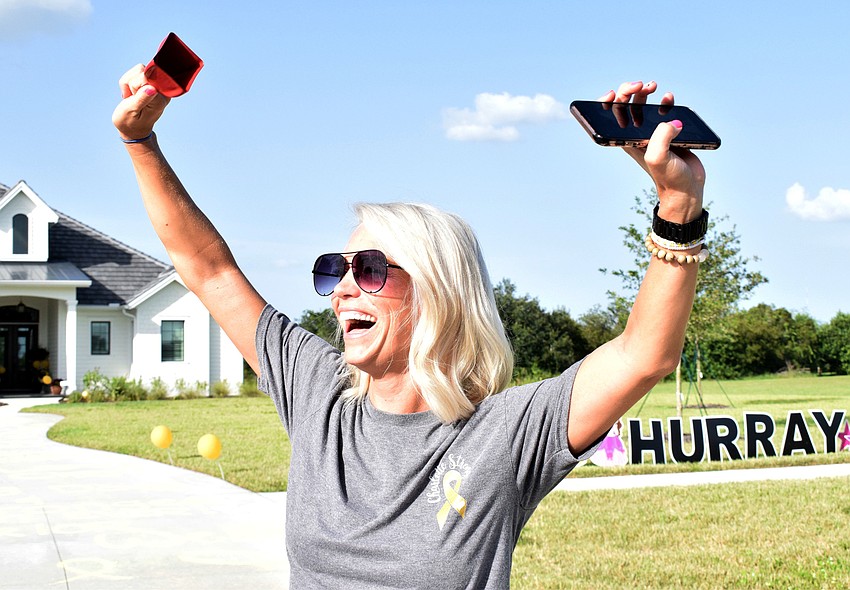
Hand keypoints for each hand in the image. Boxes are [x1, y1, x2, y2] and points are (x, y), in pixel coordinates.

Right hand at [111, 64, 170, 141]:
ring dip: (129, 82)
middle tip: (132, 98)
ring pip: (139, 69)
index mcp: (159, 100)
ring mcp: (158, 86)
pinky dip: (130, 81)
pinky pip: (137, 71)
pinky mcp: (152, 83)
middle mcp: (163, 92)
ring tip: (132, 97)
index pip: (146, 78)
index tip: (134, 98)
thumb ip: (141, 99)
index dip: (134, 85)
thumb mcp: (132, 111)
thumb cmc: (131, 122)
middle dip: (131, 83)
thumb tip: (152, 88)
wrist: (133, 128)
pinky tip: (132, 93)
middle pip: (142, 70)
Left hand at [599, 81, 704, 221]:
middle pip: (625, 106)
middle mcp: (635, 135)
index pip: (608, 119)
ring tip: (654, 87)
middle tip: (641, 86)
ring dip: (645, 93)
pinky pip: (662, 111)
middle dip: (630, 91)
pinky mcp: (667, 132)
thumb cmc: (668, 178)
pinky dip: (664, 102)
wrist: (686, 189)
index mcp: (626, 140)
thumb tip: (671, 122)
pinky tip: (668, 98)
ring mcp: (651, 133)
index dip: (607, 102)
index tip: (615, 94)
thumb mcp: (658, 158)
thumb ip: (661, 137)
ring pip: (642, 105)